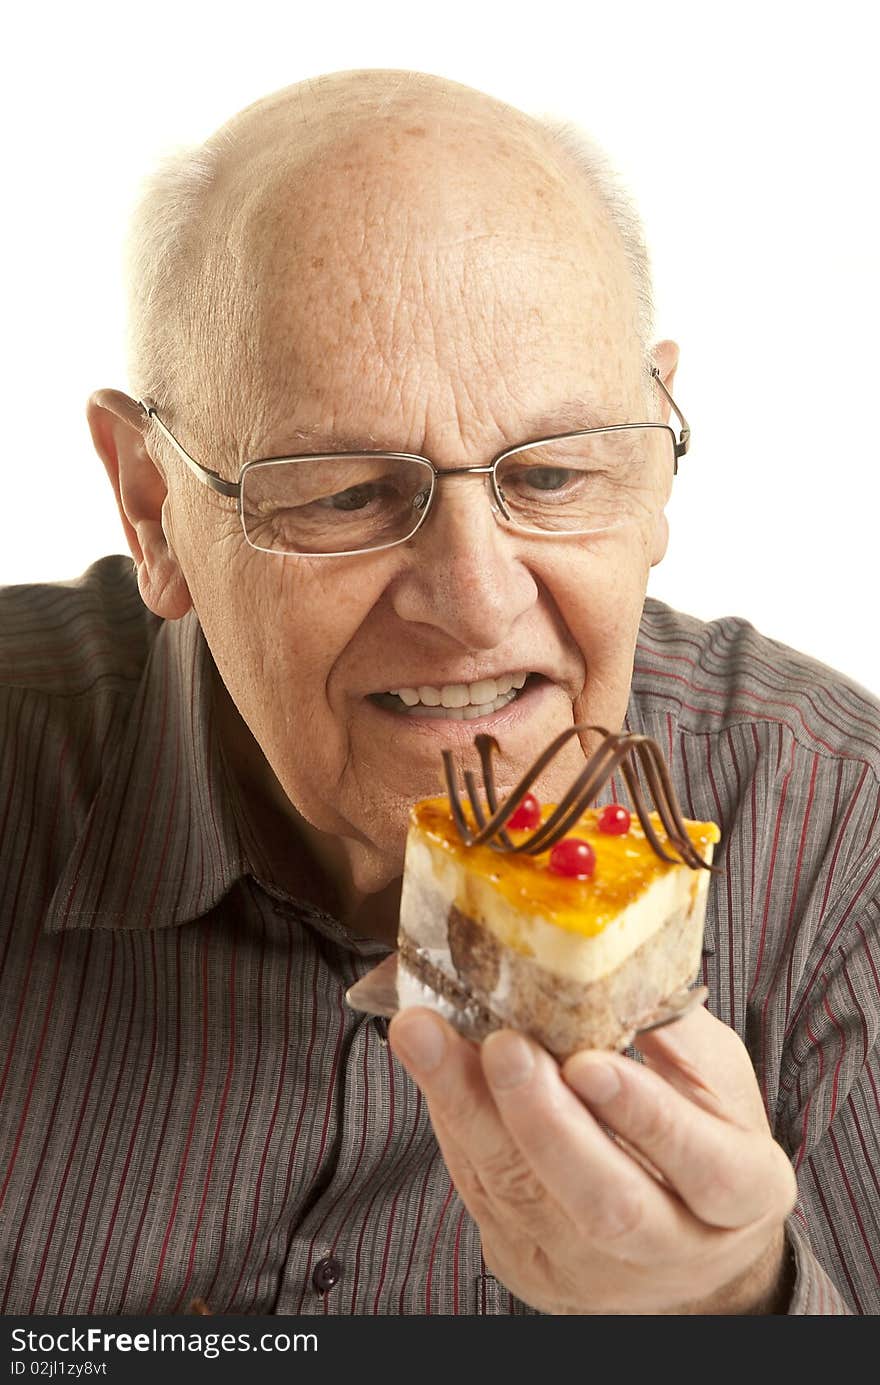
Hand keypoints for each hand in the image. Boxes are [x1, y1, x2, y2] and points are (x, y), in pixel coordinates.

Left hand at [388, 1002, 797, 1313]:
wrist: (685, 1241)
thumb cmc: (705, 1135)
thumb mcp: (716, 1077)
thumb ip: (672, 1030)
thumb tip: (611, 958)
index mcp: (742, 1195)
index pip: (703, 1167)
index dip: (646, 1117)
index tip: (590, 1061)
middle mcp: (672, 1248)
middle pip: (605, 1202)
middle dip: (543, 1120)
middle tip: (501, 1045)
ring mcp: (594, 1272)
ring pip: (524, 1200)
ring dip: (468, 1110)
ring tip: (427, 1036)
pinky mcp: (529, 1266)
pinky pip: (482, 1195)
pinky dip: (453, 1122)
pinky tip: (432, 1066)